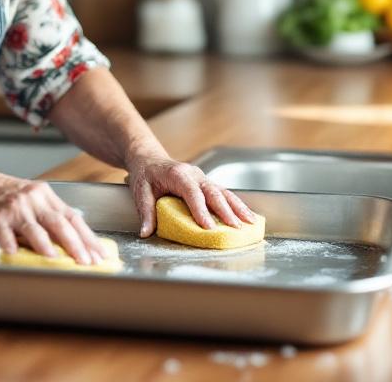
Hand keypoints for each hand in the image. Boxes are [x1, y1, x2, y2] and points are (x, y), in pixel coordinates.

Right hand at [0, 163, 106, 265]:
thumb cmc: (0, 196)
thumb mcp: (28, 201)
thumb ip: (46, 218)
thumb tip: (70, 246)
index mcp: (45, 196)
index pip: (73, 217)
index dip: (88, 238)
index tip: (100, 254)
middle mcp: (32, 199)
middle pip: (59, 222)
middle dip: (76, 244)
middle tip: (87, 261)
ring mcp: (14, 207)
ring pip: (34, 228)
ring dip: (46, 245)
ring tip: (57, 259)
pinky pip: (4, 233)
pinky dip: (10, 245)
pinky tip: (15, 254)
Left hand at [125, 152, 256, 237]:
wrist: (150, 160)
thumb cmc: (146, 175)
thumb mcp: (140, 191)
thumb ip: (145, 212)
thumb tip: (145, 232)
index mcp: (178, 174)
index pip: (192, 193)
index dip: (201, 210)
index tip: (208, 227)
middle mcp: (194, 174)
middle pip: (213, 192)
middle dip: (226, 211)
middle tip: (235, 227)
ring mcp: (203, 178)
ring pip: (224, 192)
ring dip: (238, 207)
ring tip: (251, 222)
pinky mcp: (207, 184)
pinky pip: (225, 194)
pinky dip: (237, 205)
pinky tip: (247, 216)